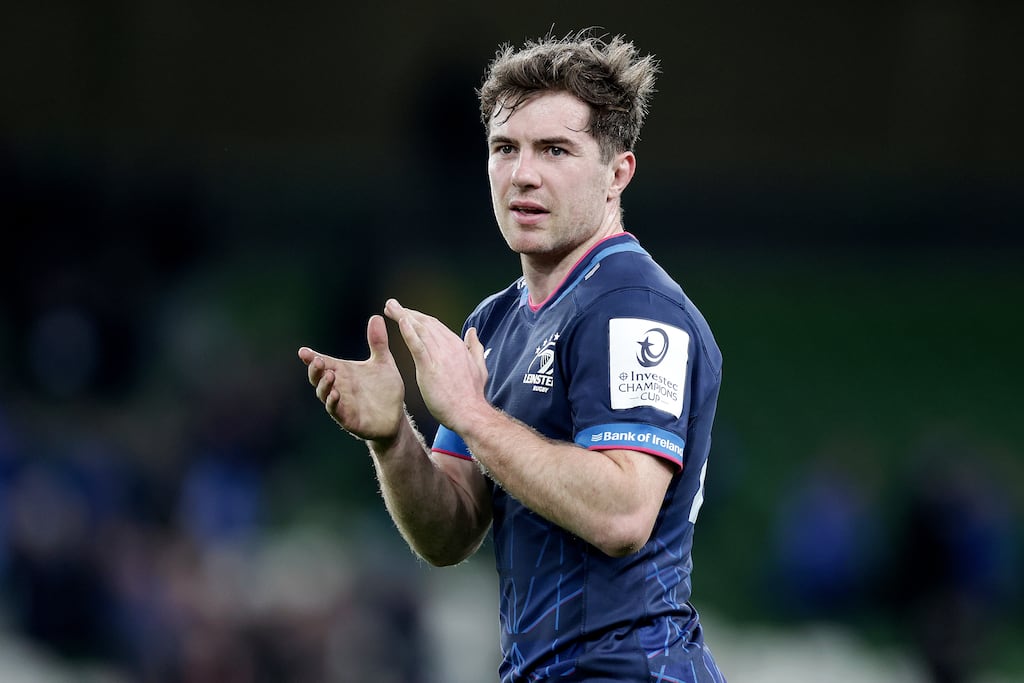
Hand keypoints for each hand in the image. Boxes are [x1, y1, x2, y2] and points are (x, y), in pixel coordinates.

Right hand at [298, 314, 405, 442]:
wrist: (395, 417)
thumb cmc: (386, 389)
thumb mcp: (383, 363)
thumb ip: (378, 342)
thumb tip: (376, 316)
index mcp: (344, 372)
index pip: (324, 362)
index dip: (311, 357)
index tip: (303, 351)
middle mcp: (338, 386)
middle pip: (318, 377)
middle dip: (314, 369)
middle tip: (316, 360)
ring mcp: (341, 403)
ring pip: (323, 394)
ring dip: (324, 385)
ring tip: (330, 374)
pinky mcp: (347, 418)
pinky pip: (336, 410)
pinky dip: (333, 402)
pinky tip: (335, 394)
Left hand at [384, 298, 488, 431]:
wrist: (470, 413)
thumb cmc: (472, 395)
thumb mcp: (479, 366)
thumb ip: (475, 347)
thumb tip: (473, 331)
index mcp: (458, 346)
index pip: (435, 326)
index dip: (419, 317)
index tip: (406, 313)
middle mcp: (449, 347)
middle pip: (425, 324)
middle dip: (407, 312)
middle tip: (391, 305)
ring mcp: (440, 356)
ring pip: (420, 330)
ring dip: (403, 316)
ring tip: (390, 308)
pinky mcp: (430, 368)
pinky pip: (418, 346)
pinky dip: (409, 332)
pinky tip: (401, 321)